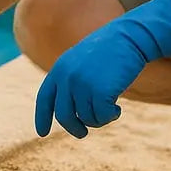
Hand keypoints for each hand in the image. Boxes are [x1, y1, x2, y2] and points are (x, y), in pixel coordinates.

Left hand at [35, 0, 170, 137]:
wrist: (128, 37)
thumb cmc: (109, 50)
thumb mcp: (82, 62)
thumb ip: (71, 82)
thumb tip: (70, 114)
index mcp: (60, 69)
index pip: (45, 98)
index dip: (42, 117)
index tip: (42, 134)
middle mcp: (67, 78)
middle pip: (64, 116)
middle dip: (74, 127)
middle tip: (82, 133)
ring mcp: (82, 84)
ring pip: (86, 118)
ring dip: (99, 119)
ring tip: (110, 108)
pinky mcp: (99, 91)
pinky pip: (102, 116)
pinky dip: (110, 116)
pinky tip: (118, 108)